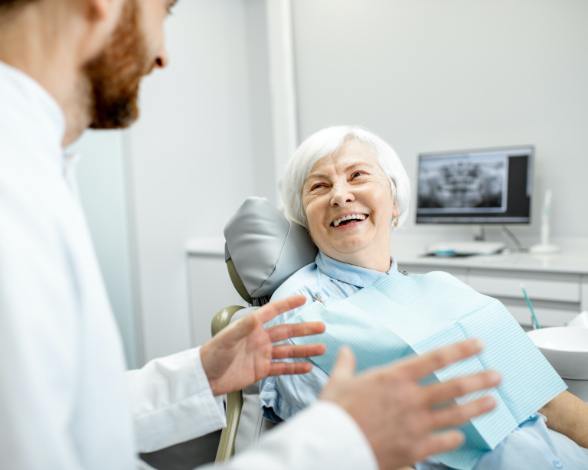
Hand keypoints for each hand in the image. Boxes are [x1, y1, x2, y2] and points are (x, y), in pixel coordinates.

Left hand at [200, 295, 325, 395]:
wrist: (204, 378)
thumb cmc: (211, 355)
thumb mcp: (226, 339)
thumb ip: (242, 328)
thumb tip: (256, 316)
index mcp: (252, 327)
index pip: (273, 312)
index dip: (287, 305)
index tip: (302, 299)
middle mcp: (260, 339)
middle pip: (286, 332)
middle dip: (304, 330)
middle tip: (321, 327)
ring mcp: (262, 355)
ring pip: (288, 351)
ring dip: (304, 349)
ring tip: (321, 348)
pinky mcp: (261, 370)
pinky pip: (282, 368)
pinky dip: (295, 368)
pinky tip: (307, 367)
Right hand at [321, 339, 500, 469]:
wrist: (332, 446)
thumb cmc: (334, 412)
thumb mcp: (338, 382)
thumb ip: (346, 365)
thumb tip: (345, 351)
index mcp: (394, 377)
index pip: (435, 358)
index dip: (460, 350)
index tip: (477, 345)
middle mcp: (411, 398)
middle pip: (454, 387)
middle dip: (479, 379)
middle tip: (497, 376)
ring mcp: (416, 425)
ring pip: (456, 415)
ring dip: (477, 407)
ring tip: (493, 402)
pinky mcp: (415, 449)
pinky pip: (443, 442)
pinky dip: (454, 439)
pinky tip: (460, 437)